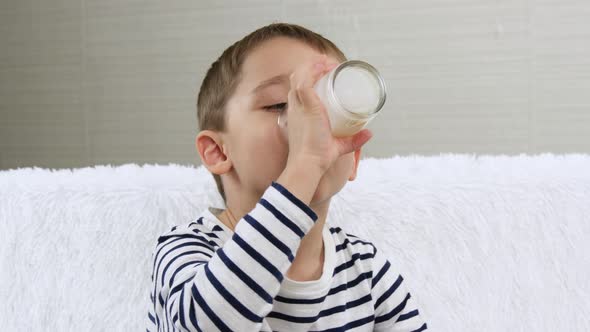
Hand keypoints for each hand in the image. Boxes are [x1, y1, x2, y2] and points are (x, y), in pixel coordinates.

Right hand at [284, 54, 372, 174]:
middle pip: (299, 77)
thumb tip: (370, 133)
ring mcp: (299, 104)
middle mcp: (296, 105)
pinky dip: (313, 69)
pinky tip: (325, 65)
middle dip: (314, 67)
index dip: (311, 76)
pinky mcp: (305, 104)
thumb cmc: (319, 156)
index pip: (299, 87)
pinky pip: (304, 79)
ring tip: (330, 63)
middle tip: (332, 66)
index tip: (329, 73)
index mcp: (299, 112)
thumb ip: (354, 140)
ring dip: (315, 64)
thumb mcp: (338, 144)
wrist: (309, 163)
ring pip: (301, 74)